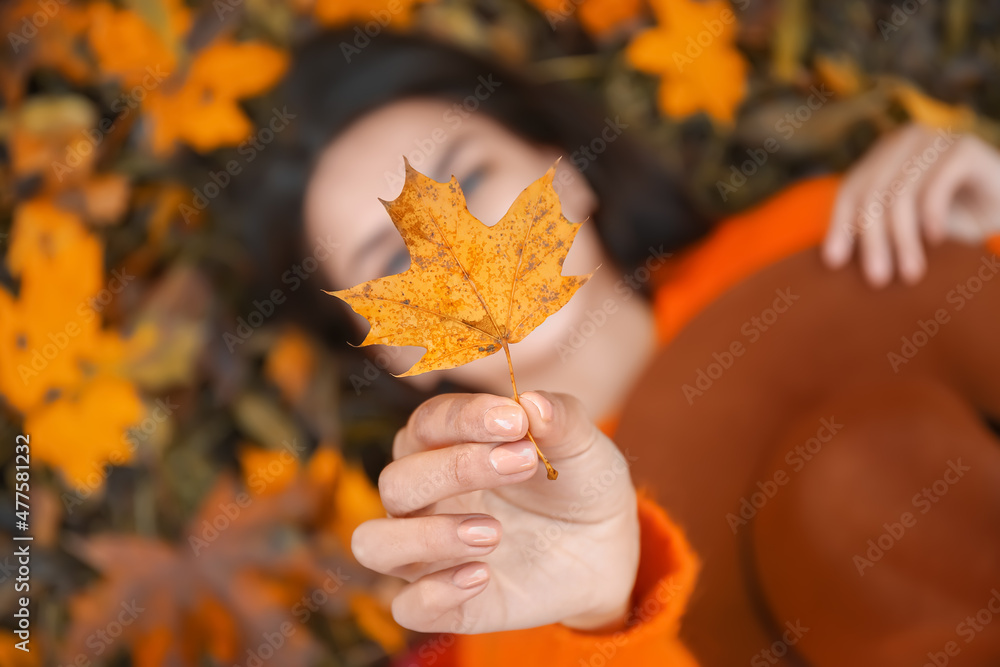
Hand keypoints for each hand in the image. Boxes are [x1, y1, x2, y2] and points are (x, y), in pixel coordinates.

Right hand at [351, 391, 638, 633]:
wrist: (608, 546)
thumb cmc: (578, 483)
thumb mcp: (582, 445)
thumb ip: (559, 419)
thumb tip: (530, 402)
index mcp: (445, 446)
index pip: (426, 423)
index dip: (463, 418)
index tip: (514, 420)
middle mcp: (425, 498)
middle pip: (396, 481)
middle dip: (455, 469)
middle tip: (522, 463)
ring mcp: (431, 552)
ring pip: (375, 544)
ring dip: (426, 536)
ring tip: (492, 532)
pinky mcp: (448, 602)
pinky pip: (408, 607)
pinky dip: (435, 593)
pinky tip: (482, 575)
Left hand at [822, 123, 999, 286]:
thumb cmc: (954, 219)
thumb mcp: (906, 228)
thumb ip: (875, 232)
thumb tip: (831, 261)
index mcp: (883, 156)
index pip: (850, 191)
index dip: (840, 226)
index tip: (834, 263)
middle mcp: (904, 142)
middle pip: (873, 194)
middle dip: (873, 242)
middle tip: (877, 279)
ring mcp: (934, 140)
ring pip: (901, 193)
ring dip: (903, 239)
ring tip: (909, 274)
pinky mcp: (963, 148)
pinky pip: (936, 184)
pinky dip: (933, 215)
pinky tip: (936, 240)